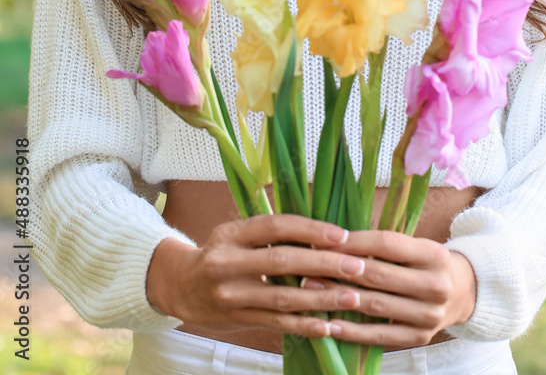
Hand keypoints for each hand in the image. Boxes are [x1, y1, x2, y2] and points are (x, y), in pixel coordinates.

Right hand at [146, 214, 389, 339]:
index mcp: (232, 234)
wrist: (181, 287)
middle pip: (282, 262)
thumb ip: (270, 233)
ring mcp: (232, 295)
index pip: (275, 227)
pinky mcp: (238, 320)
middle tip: (357, 265)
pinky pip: (277, 323)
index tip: (341, 235)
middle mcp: (229, 263)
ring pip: (282, 297)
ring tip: (352, 296)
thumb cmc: (220, 253)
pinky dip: (305, 325)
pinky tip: (328, 326)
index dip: (309, 230)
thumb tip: (322, 231)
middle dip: (323, 264)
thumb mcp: (236, 233)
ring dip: (321, 298)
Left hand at [301, 230, 476, 348]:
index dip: (356, 241)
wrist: (463, 293)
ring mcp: (429, 315)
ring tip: (312, 290)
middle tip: (310, 265)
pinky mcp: (419, 338)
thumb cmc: (426, 263)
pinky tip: (329, 324)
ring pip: (377, 305)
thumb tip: (336, 238)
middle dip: (341, 269)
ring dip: (340, 298)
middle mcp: (435, 284)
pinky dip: (353, 331)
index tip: (326, 238)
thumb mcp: (416, 246)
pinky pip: (380, 336)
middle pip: (380, 275)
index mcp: (433, 254)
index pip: (388, 243)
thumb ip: (384, 244)